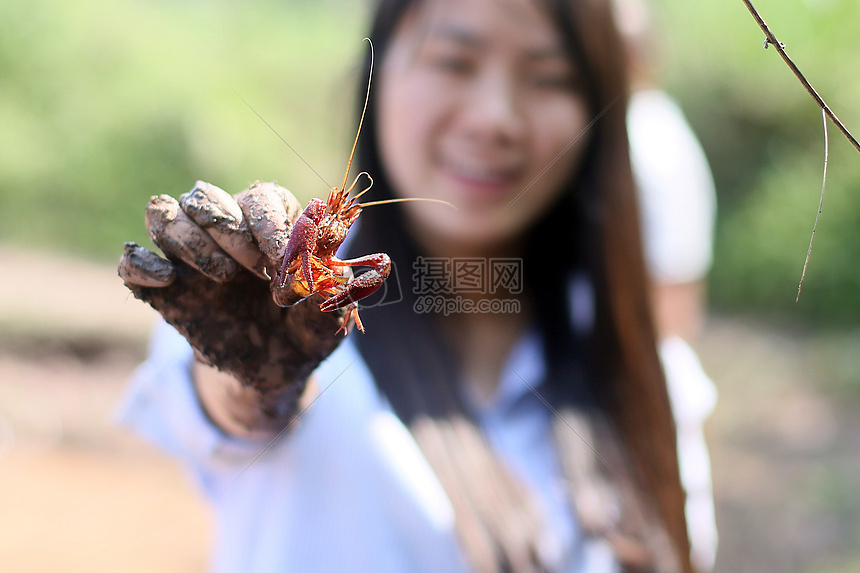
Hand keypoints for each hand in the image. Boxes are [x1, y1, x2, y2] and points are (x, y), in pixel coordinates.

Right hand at [118, 181, 346, 423]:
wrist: (273, 376)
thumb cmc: (306, 335)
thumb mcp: (329, 321)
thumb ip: (341, 294)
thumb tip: (375, 266)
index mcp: (271, 227)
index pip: (263, 198)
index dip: (270, 224)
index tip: (283, 262)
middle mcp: (227, 233)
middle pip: (207, 196)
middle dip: (228, 227)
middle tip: (252, 269)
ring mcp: (190, 257)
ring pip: (165, 213)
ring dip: (189, 240)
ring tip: (221, 278)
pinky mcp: (163, 288)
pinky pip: (134, 260)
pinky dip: (142, 264)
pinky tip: (167, 283)